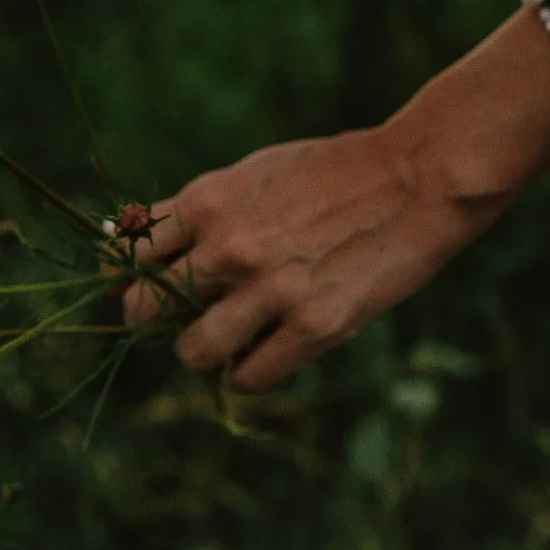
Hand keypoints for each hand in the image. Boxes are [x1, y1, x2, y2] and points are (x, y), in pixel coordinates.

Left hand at [126, 123, 498, 390]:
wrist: (419, 176)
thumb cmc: (336, 172)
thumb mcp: (255, 173)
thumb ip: (202, 212)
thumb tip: (136, 246)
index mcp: (209, 201)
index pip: (131, 257)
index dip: (132, 280)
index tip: (146, 288)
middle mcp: (228, 247)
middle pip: (144, 311)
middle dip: (155, 321)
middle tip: (183, 320)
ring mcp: (269, 291)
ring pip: (192, 353)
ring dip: (202, 353)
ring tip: (225, 342)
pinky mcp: (313, 327)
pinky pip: (249, 377)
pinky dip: (246, 374)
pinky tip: (260, 357)